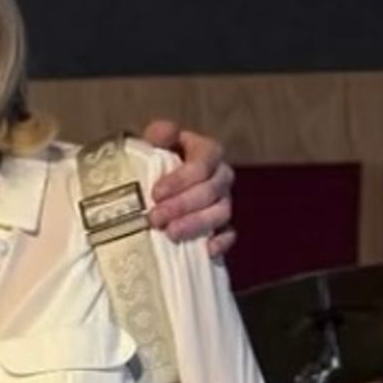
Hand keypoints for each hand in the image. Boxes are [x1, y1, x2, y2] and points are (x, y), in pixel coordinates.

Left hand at [140, 119, 236, 256]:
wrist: (152, 186)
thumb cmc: (152, 160)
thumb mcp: (152, 142)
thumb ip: (159, 134)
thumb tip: (165, 132)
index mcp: (207, 151)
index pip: (203, 162)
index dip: (181, 179)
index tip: (156, 193)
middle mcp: (220, 175)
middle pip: (211, 190)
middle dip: (182, 205)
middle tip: (155, 218)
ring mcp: (224, 201)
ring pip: (221, 212)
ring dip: (196, 224)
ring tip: (170, 233)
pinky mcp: (224, 225)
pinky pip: (230, 233)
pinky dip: (221, 242)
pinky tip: (206, 250)